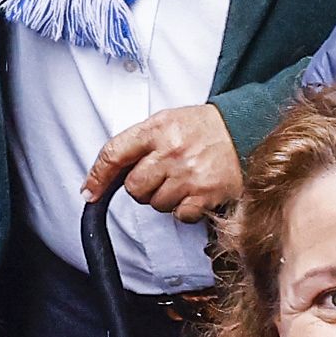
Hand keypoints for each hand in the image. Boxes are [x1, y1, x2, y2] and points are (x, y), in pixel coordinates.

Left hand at [83, 99, 244, 225]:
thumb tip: (107, 174)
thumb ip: (138, 143)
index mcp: (157, 129)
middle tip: (159, 175)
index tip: (89, 193)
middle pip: (134, 188)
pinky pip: (179, 215)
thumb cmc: (203, 128)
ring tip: (181, 180)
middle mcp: (171, 152)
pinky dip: (184, 209)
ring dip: (164, 198)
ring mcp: (189, 174)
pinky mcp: (206, 194)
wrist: (246, 130)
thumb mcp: (166, 121)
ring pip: (155, 204)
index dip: (97, 177)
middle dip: (141, 187)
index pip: (114, 154)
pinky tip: (194, 192)